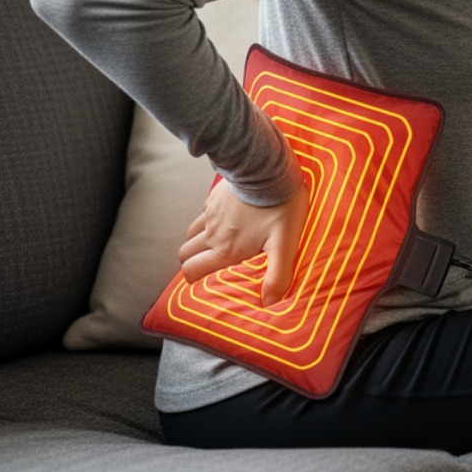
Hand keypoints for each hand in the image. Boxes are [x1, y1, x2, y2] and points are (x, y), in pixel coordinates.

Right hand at [179, 176, 310, 305]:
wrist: (270, 168)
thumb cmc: (280, 207)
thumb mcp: (285, 244)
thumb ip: (277, 275)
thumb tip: (269, 303)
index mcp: (225, 250)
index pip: (191, 272)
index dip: (192, 278)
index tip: (202, 280)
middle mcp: (212, 234)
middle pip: (186, 254)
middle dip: (192, 261)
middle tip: (209, 263)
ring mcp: (210, 213)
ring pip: (191, 233)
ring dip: (198, 241)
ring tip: (216, 243)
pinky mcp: (215, 197)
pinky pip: (203, 213)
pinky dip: (208, 220)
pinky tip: (226, 218)